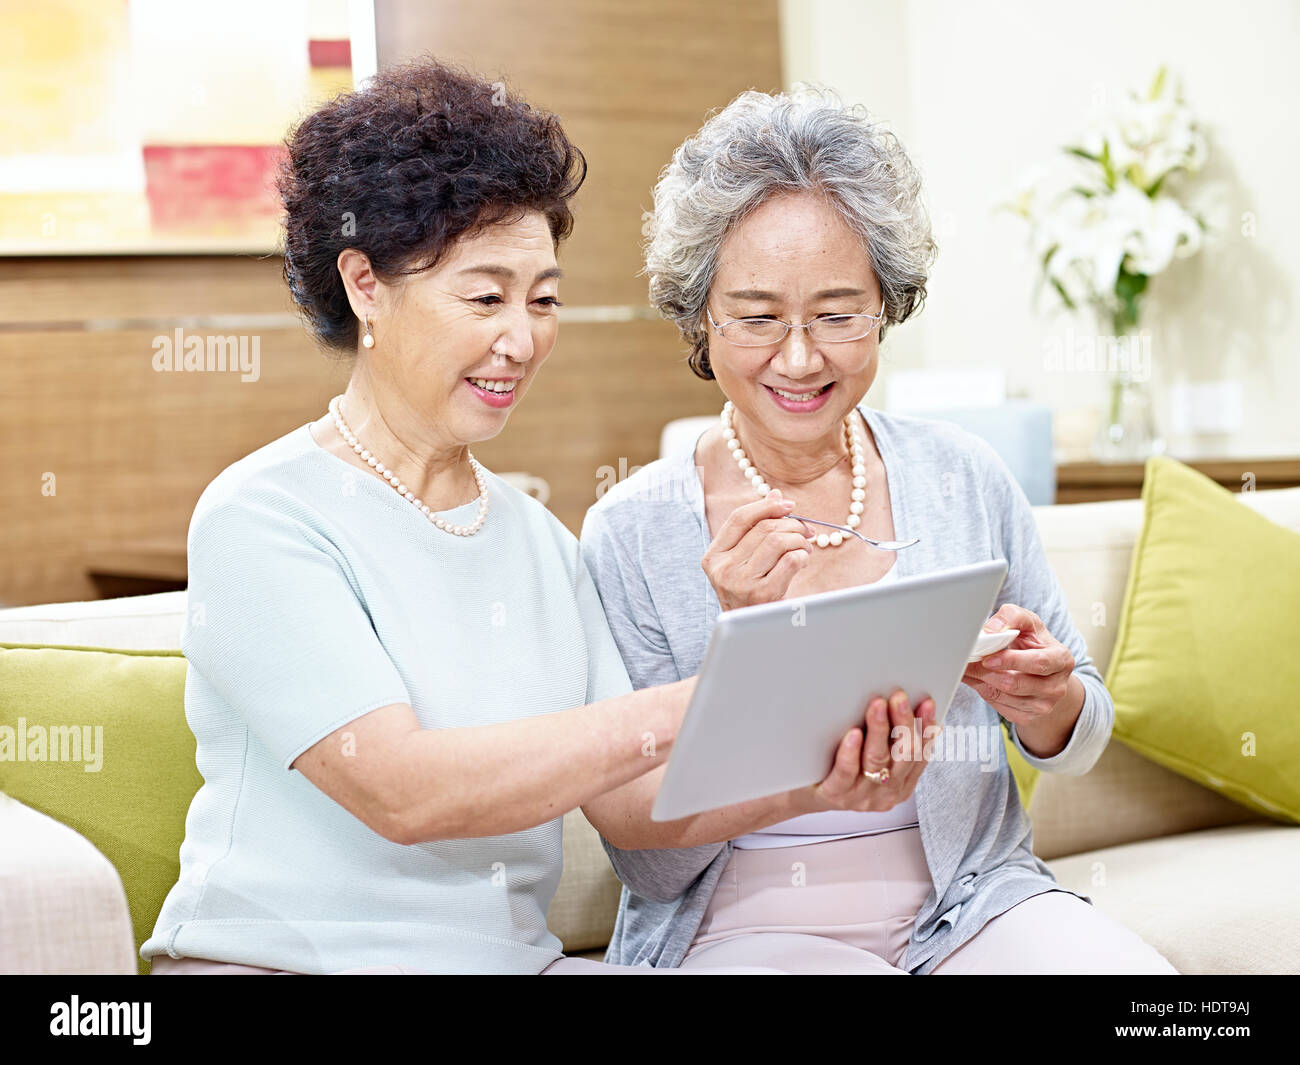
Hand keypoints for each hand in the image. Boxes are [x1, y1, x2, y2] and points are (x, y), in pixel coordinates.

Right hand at [701, 491, 813, 610]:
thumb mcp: (744, 561)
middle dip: (792, 524)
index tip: (788, 505)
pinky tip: (802, 561)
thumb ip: (755, 528)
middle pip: (764, 528)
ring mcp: (740, 583)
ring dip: (800, 539)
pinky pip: (790, 561)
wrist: (752, 633)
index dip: (766, 506)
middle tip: (807, 531)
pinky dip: (802, 556)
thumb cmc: (750, 592)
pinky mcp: (761, 595)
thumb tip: (776, 495)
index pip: (739, 518)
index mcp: (713, 557)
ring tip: (805, 546)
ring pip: (778, 541)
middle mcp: (722, 569)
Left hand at [798, 689, 939, 813]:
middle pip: (903, 756)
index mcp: (902, 783)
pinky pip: (846, 771)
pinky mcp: (836, 794)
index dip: (926, 728)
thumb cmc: (842, 768)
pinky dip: (851, 751)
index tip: (925, 703)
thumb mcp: (873, 755)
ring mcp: (862, 796)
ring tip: (877, 706)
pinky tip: (853, 734)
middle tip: (898, 698)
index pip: (921, 755)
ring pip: (877, 760)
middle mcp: (887, 792)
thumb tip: (904, 704)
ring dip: (879, 729)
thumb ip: (890, 739)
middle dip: (904, 723)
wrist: (807, 795)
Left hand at [961, 604, 1074, 728]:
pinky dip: (984, 692)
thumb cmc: (1034, 644)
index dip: (1010, 660)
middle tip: (970, 661)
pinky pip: (1000, 707)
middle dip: (988, 672)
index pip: (1037, 662)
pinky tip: (980, 679)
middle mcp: (1056, 686)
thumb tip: (990, 630)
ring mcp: (1043, 705)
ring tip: (971, 666)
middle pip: (1016, 684)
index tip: (988, 657)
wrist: (1044, 673)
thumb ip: (1011, 618)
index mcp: (1061, 659)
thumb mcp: (1028, 623)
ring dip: (981, 681)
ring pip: (1003, 696)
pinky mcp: (1028, 717)